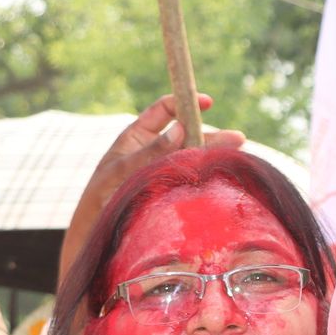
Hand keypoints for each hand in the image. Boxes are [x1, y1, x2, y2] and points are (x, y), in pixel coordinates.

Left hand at [55, 94, 236, 286]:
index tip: (207, 103)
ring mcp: (163, 170)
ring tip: (238, 158)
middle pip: (187, 135)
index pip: (164, 110)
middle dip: (212, 136)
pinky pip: (192, 178)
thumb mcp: (120, 172)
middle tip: (238, 139)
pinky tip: (223, 176)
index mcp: (137, 136)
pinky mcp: (170, 190)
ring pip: (193, 157)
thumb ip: (149, 152)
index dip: (185, 102)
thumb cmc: (101, 198)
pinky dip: (208, 175)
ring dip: (214, 156)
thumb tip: (179, 129)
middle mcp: (154, 151)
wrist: (97, 232)